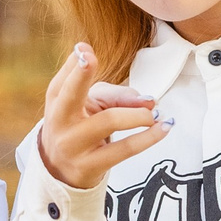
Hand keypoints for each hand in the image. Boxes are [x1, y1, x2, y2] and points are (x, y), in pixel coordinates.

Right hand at [37, 43, 170, 188]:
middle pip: (70, 96)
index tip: (85, 50)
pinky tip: (164, 127)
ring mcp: (73, 146)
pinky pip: (125, 149)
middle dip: (80, 75)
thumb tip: (149, 101)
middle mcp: (59, 122)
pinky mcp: (90, 166)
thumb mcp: (91, 106)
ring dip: (137, 113)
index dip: (74, 65)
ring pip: (108, 121)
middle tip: (90, 59)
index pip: (63, 80)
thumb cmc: (81, 126)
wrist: (62, 170)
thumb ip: (116, 95)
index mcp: (56, 102)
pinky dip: (148, 137)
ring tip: (152, 113)